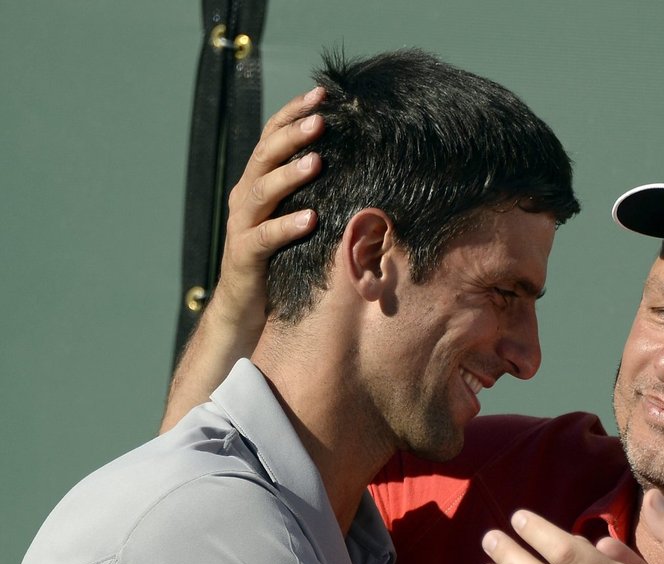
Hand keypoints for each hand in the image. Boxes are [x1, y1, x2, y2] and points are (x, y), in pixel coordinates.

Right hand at [211, 87, 325, 337]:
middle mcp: (245, 199)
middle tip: (321, 118)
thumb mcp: (298, 223)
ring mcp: (241, 226)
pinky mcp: (244, 257)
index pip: (271, 138)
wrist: (246, 312)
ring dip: (289, 174)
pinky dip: (286, 226)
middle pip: (265, 156)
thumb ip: (315, 195)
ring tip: (316, 160)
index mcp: (257, 184)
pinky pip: (264, 238)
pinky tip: (310, 219)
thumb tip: (362, 170)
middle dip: (293, 134)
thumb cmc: (281, 264)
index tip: (322, 93)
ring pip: (261, 191)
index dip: (293, 114)